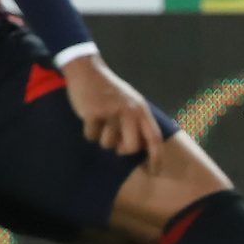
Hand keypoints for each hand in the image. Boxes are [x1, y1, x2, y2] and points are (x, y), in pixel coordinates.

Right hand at [62, 54, 161, 170]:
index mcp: (141, 110)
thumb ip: (137, 121)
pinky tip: (89, 119)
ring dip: (103, 138)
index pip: (154, 138)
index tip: (153, 171)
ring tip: (101, 124)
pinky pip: (91, 136)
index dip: (156, 157)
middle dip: (122, 151)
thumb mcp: (130, 102)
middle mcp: (129, 112)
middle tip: (116, 144)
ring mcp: (111, 112)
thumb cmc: (110, 90)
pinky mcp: (93, 113)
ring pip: (108, 144)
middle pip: (131, 147)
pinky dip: (89, 132)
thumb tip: (140, 147)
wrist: (88, 71)